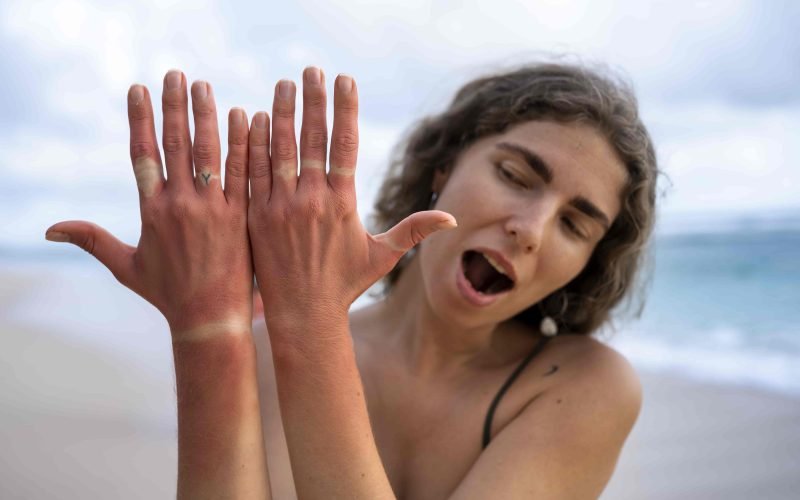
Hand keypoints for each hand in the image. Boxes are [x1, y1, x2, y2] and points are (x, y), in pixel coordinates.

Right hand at [46, 70, 253, 336]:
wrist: (210, 319)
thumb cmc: (168, 295)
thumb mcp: (126, 266)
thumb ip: (92, 240)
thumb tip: (50, 229)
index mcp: (152, 211)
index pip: (142, 153)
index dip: (140, 119)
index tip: (139, 89)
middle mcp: (181, 204)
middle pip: (175, 144)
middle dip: (173, 106)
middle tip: (175, 74)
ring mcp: (214, 209)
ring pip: (210, 152)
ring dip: (206, 115)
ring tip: (204, 86)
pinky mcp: (242, 216)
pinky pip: (244, 173)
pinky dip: (243, 144)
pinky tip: (245, 116)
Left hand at [247, 67, 455, 331]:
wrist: (303, 314)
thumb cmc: (344, 284)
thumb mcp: (382, 255)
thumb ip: (413, 230)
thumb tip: (452, 218)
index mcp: (342, 203)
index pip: (344, 145)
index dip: (345, 109)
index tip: (345, 80)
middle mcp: (311, 200)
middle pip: (312, 139)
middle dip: (314, 101)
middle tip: (312, 70)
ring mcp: (280, 207)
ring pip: (280, 150)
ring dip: (283, 113)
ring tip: (284, 84)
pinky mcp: (257, 216)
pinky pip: (254, 173)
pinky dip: (254, 144)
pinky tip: (254, 117)